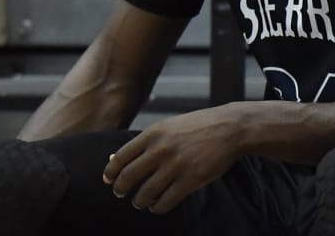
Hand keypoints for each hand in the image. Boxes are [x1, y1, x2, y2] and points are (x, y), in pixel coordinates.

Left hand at [103, 105, 247, 212]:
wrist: (227, 128)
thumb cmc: (195, 126)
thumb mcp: (165, 127)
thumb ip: (143, 142)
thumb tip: (116, 157)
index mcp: (151, 134)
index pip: (122, 156)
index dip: (111, 171)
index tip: (107, 179)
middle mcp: (160, 150)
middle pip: (130, 175)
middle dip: (121, 188)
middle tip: (119, 193)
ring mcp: (176, 165)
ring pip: (148, 190)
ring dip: (139, 200)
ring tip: (138, 203)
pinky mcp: (192, 179)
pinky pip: (169, 199)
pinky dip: (158, 207)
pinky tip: (156, 208)